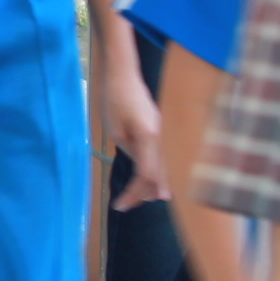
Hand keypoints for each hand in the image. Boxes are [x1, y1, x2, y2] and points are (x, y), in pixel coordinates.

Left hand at [101, 40, 165, 212]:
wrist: (123, 75)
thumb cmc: (114, 100)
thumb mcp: (115, 131)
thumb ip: (131, 152)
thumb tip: (141, 169)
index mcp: (150, 137)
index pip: (146, 175)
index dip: (134, 194)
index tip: (119, 205)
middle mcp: (163, 137)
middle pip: (160, 175)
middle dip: (144, 193)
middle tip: (126, 204)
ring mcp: (165, 133)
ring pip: (165, 168)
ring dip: (152, 184)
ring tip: (137, 197)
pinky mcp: (162, 131)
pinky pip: (163, 158)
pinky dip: (156, 172)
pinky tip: (149, 181)